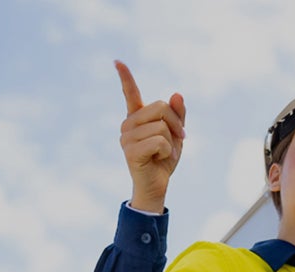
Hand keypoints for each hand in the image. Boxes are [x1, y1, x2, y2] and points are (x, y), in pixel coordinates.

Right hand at [115, 60, 186, 212]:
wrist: (157, 186)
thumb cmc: (164, 160)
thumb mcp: (176, 135)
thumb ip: (178, 115)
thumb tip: (177, 94)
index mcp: (137, 118)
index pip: (131, 93)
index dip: (125, 77)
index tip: (117, 61)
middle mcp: (128, 124)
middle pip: (161, 107)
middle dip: (176, 124)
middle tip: (177, 140)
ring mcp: (126, 137)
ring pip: (162, 127)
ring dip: (172, 142)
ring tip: (164, 154)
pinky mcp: (130, 151)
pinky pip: (160, 141)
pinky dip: (167, 152)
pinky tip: (159, 160)